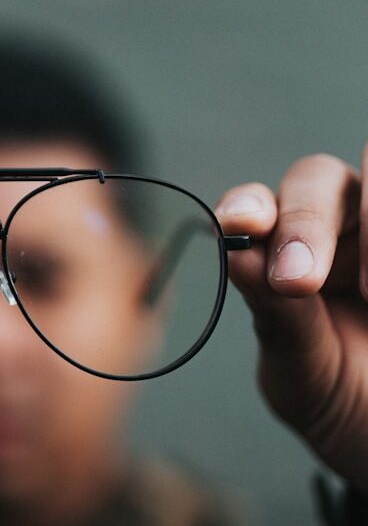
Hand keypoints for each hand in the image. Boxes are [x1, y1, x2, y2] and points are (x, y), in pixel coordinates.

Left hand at [216, 146, 367, 489]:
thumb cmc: (341, 400)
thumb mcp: (303, 368)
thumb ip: (277, 314)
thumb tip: (236, 252)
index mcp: (284, 254)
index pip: (259, 204)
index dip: (249, 204)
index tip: (242, 227)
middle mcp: (338, 229)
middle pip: (320, 177)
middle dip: (306, 220)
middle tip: (299, 282)